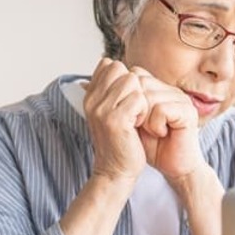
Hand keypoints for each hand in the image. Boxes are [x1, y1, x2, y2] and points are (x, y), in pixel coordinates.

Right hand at [83, 58, 149, 186]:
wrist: (116, 171)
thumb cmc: (120, 141)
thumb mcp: (110, 112)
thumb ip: (110, 89)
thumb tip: (111, 62)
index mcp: (90, 96)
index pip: (109, 64)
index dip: (124, 77)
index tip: (126, 99)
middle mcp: (92, 100)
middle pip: (121, 68)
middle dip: (133, 85)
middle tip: (133, 109)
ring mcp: (101, 109)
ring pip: (131, 81)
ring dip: (140, 98)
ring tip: (135, 117)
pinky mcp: (115, 120)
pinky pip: (139, 98)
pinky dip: (144, 110)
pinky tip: (138, 125)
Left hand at [129, 68, 206, 183]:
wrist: (173, 166)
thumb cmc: (153, 146)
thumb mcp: (129, 119)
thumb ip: (118, 99)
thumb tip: (88, 83)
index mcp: (159, 88)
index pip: (135, 74)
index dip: (127, 96)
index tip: (132, 118)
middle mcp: (171, 90)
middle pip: (140, 82)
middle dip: (134, 107)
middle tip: (141, 125)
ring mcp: (181, 99)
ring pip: (149, 96)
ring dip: (144, 119)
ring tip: (152, 131)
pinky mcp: (188, 111)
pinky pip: (161, 109)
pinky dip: (155, 125)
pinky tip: (161, 133)